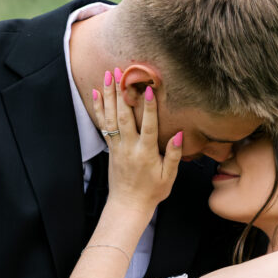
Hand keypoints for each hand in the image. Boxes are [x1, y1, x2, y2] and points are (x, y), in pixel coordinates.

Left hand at [92, 68, 181, 214]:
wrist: (128, 205)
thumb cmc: (152, 192)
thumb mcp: (168, 176)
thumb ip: (174, 155)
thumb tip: (180, 134)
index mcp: (146, 153)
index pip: (148, 126)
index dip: (149, 107)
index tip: (148, 89)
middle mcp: (129, 147)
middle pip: (124, 117)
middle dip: (121, 93)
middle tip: (119, 72)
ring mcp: (117, 147)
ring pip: (111, 118)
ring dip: (108, 96)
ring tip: (107, 75)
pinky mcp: (110, 148)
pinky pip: (103, 125)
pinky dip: (99, 109)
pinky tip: (96, 94)